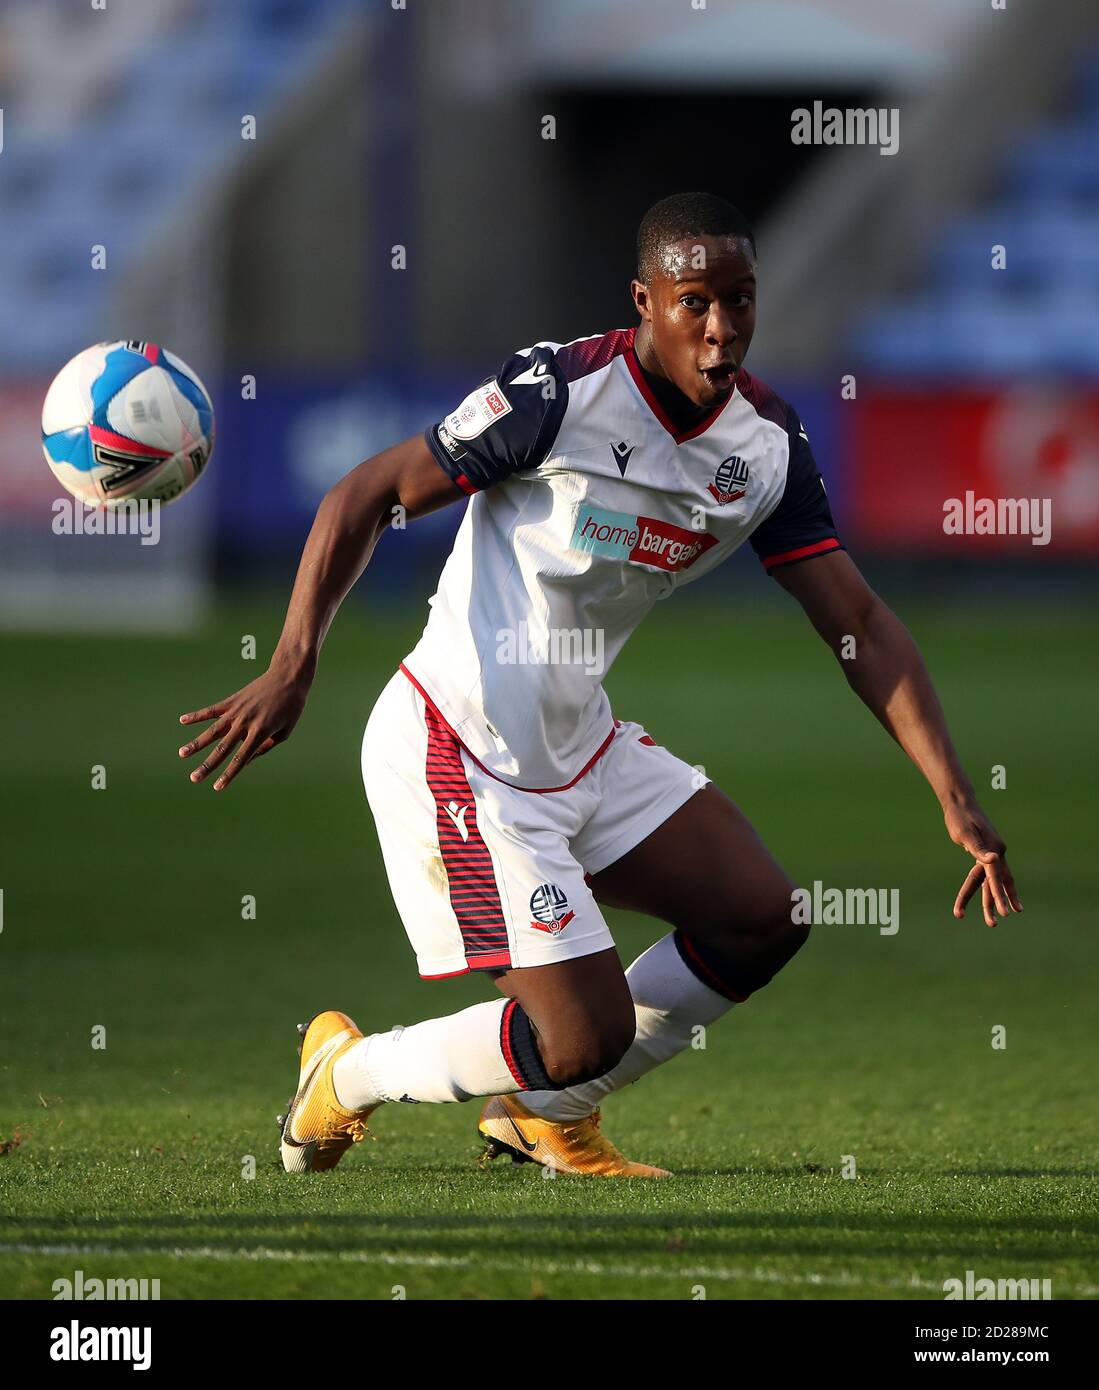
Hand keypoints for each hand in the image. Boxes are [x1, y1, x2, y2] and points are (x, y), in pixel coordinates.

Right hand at [178, 661, 311, 790]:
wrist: (288, 677)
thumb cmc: (291, 707)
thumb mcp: (284, 731)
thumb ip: (265, 747)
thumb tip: (246, 761)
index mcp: (261, 732)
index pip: (241, 759)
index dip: (229, 774)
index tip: (217, 787)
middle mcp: (246, 723)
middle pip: (223, 749)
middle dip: (208, 765)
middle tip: (193, 778)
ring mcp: (237, 711)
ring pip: (213, 731)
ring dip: (196, 743)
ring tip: (182, 754)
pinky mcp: (232, 700)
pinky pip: (212, 710)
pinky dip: (197, 715)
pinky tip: (182, 720)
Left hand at [943, 799, 1021, 926]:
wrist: (960, 804)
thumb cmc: (959, 818)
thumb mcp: (964, 833)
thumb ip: (978, 848)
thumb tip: (993, 860)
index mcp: (994, 850)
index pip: (996, 877)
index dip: (999, 896)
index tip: (1004, 913)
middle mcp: (997, 853)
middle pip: (998, 883)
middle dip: (996, 903)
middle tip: (993, 924)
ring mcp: (993, 853)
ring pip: (993, 881)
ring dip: (991, 899)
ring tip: (992, 921)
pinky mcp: (986, 853)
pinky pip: (987, 875)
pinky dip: (988, 887)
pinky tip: (990, 897)